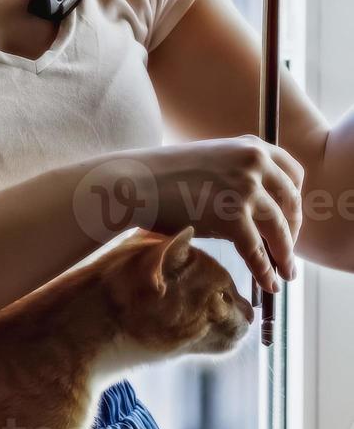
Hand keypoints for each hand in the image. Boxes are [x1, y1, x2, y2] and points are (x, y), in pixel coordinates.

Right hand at [115, 135, 303, 292]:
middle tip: (286, 251)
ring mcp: (245, 189)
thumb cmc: (163, 176)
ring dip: (286, 255)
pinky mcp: (232, 217)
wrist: (134, 182)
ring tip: (286, 274)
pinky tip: (269, 283)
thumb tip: (255, 211)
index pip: (294, 173)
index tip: (290, 219)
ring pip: (280, 229)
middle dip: (292, 231)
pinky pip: (257, 250)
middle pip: (292, 203)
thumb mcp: (210, 162)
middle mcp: (254, 163)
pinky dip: (265, 270)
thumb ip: (236, 174)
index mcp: (251, 145)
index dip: (295, 201)